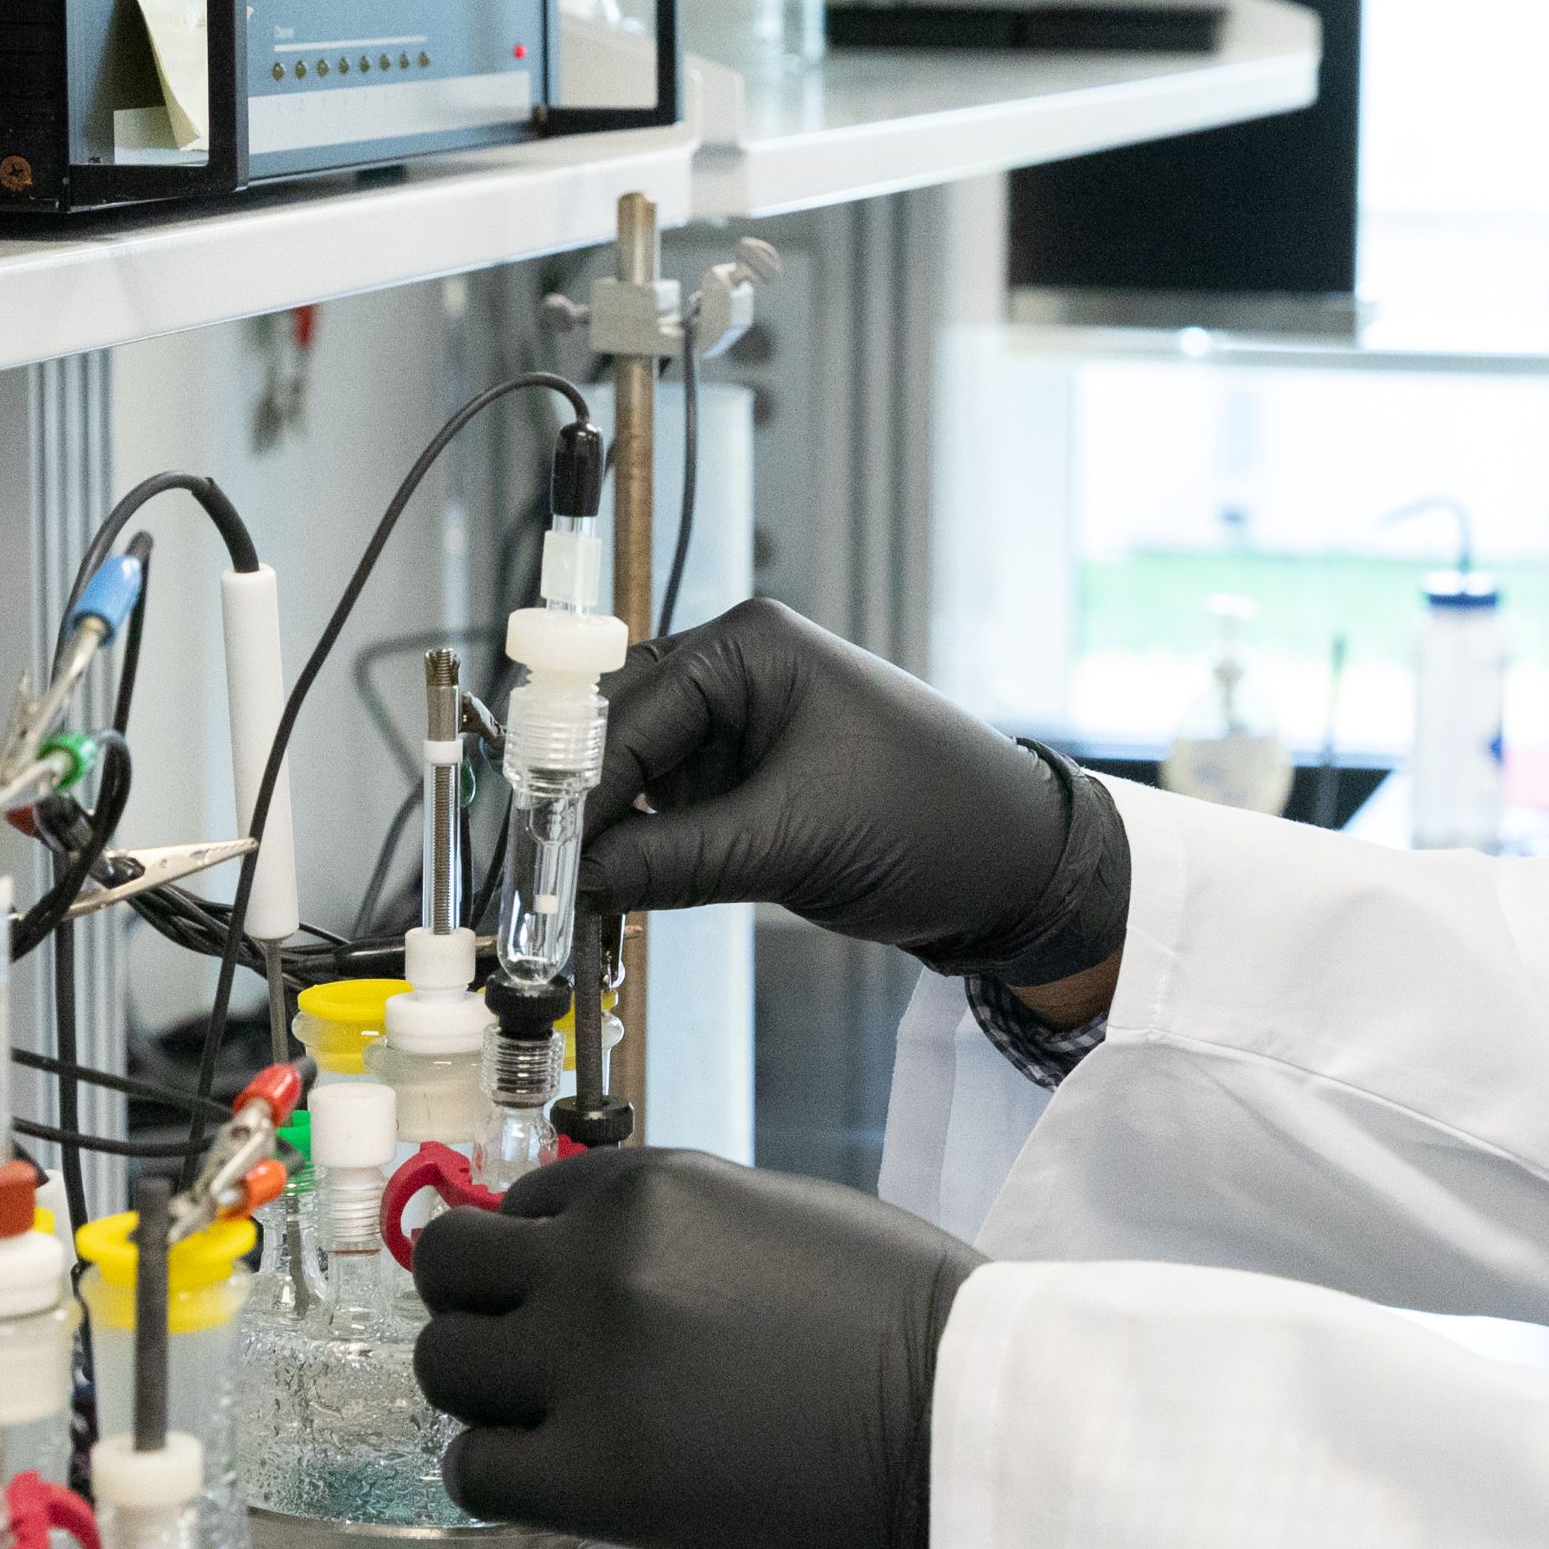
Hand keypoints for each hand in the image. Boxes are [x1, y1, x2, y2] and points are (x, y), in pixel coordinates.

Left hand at [412, 1148, 981, 1548]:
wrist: (958, 1416)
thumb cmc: (899, 1320)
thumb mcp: (773, 1215)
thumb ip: (671, 1226)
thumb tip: (586, 1252)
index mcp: (649, 1188)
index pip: (522, 1203)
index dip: (536, 1256)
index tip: (565, 1299)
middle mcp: (599, 1260)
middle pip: (449, 1271)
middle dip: (478, 1310)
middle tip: (525, 1357)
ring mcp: (586, 1366)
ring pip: (445, 1368)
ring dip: (483, 1395)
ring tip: (545, 1424)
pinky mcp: (592, 1474)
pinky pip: (476, 1469)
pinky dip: (499, 1475)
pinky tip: (553, 1480)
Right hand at [585, 599, 1129, 985]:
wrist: (1018, 870)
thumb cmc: (934, 822)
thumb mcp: (792, 842)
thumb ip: (673, 860)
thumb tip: (576, 881)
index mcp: (750, 648)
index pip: (626, 713)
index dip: (573, 791)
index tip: (530, 859)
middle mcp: (740, 671)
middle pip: (618, 735)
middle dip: (582, 810)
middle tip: (536, 884)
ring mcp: (746, 725)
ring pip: (639, 777)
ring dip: (610, 834)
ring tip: (570, 900)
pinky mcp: (754, 778)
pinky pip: (674, 808)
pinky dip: (647, 849)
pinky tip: (619, 892)